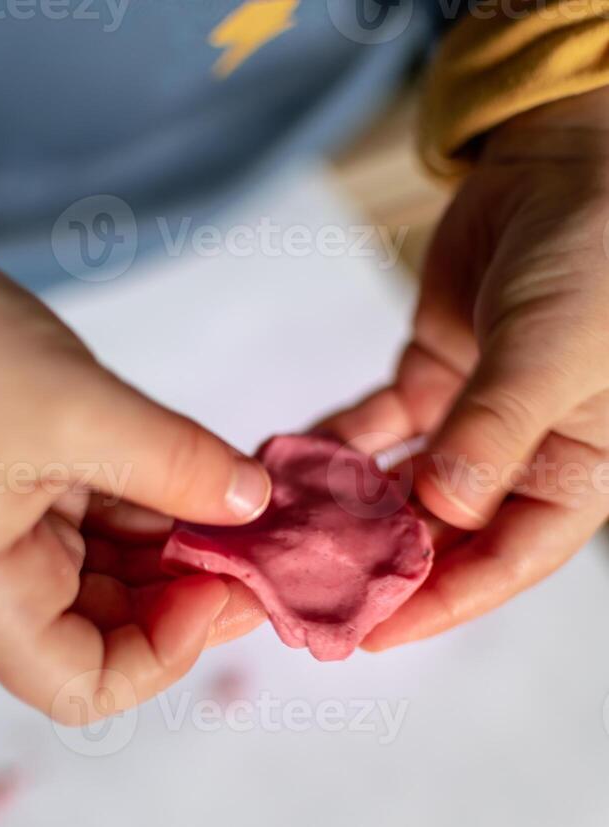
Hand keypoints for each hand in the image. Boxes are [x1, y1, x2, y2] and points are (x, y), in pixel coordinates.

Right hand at [0, 245, 269, 720]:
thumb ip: (173, 463)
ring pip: (125, 569)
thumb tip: (255, 503)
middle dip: (194, 593)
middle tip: (266, 551)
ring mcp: (26, 528)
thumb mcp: (72, 410)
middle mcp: (7, 573)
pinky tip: (216, 481)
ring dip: (190, 546)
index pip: (80, 684)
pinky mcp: (43, 483)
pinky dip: (169, 503)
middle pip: (115, 627)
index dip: (161, 657)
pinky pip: (118, 515)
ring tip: (253, 513)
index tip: (219, 589)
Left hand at [324, 87, 608, 648]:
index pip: (506, 560)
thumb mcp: (553, 349)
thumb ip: (496, 429)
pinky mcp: (430, 378)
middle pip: (444, 534)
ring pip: (403, 485)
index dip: (440, 602)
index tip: (371, 631)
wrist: (565, 161)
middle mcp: (521, 456)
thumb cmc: (594, 255)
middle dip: (379, 562)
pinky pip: (377, 427)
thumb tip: (444, 510)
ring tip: (284, 535)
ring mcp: (471, 419)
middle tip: (306, 589)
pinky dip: (337, 445)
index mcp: (574, 470)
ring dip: (347, 509)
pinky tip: (290, 462)